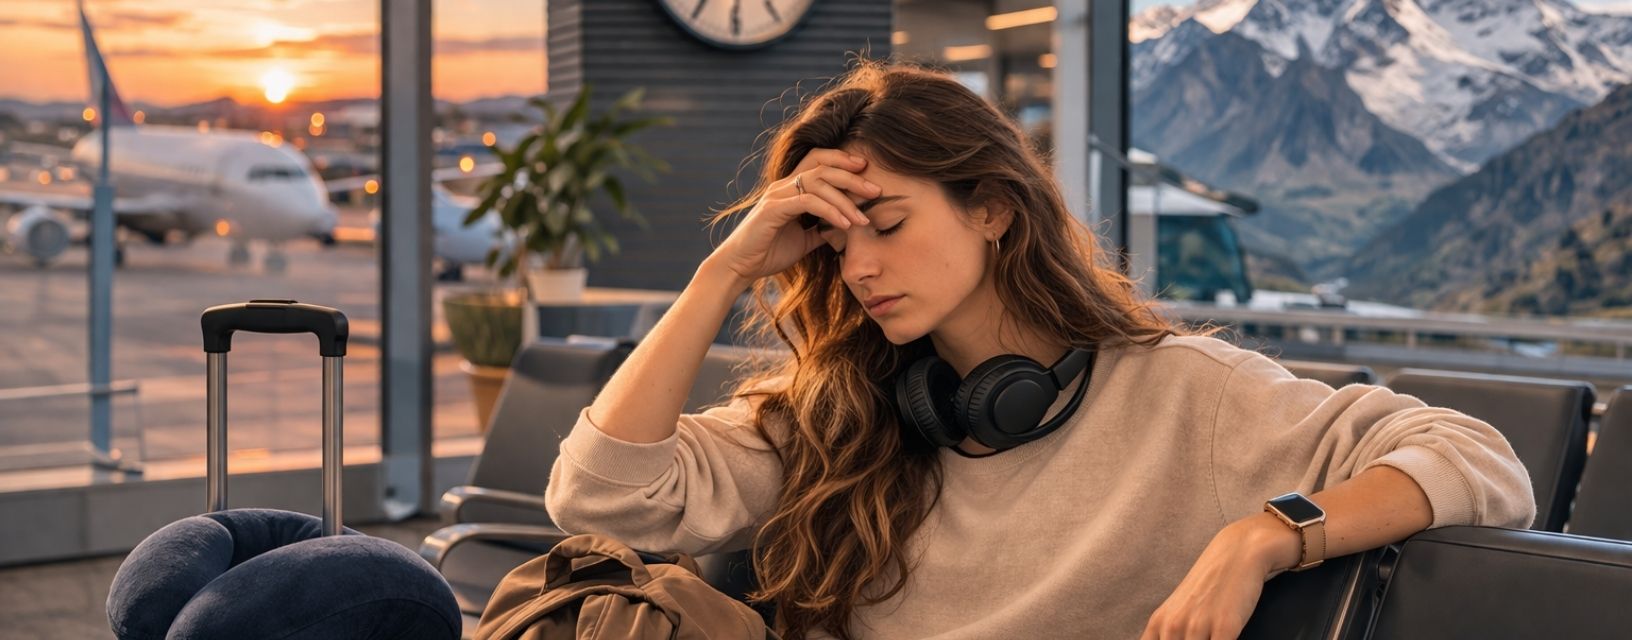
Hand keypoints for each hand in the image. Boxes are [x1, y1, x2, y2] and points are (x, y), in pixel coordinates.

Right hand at [708, 148, 880, 283]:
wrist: (739, 267)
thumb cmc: (768, 253)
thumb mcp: (804, 240)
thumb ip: (822, 230)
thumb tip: (847, 227)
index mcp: (789, 188)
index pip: (818, 160)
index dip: (842, 160)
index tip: (866, 170)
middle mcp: (782, 186)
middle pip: (823, 166)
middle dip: (853, 177)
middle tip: (876, 190)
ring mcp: (777, 195)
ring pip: (818, 182)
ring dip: (845, 199)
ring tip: (863, 218)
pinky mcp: (773, 209)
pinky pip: (808, 202)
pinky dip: (830, 211)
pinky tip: (845, 224)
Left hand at [1140, 514, 1299, 639]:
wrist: (1237, 552)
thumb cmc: (1210, 585)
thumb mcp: (1179, 610)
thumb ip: (1168, 634)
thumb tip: (1166, 639)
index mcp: (1159, 624)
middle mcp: (1173, 626)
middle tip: (1202, 638)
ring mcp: (1198, 626)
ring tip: (1212, 636)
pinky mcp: (1225, 626)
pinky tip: (1229, 639)